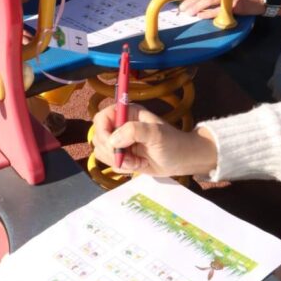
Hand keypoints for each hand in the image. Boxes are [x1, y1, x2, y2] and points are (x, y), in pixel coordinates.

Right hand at [92, 102, 217, 175]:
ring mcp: (120, 141)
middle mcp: (120, 125)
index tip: (113, 145)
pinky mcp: (122, 156)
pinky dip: (123, 167)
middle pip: (98, 137)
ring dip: (118, 160)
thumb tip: (112, 141)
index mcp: (126, 113)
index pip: (101, 118)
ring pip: (102, 152)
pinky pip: (110, 163)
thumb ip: (133, 131)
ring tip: (137, 161)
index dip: (103, 132)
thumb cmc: (172, 142)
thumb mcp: (155, 133)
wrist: (181, 160)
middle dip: (113, 151)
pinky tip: (139, 164)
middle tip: (130, 157)